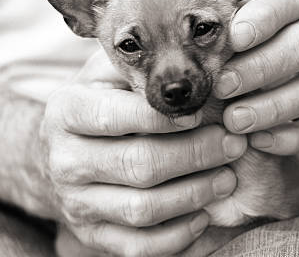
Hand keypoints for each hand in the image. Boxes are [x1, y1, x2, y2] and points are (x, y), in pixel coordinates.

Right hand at [39, 51, 246, 255]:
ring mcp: (77, 203)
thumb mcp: (111, 74)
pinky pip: (138, 245)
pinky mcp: (93, 235)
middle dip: (196, 155)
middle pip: (139, 164)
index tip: (204, 111)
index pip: (117, 115)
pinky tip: (203, 214)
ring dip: (195, 194)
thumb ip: (140, 66)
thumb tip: (193, 60)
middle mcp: (65, 160)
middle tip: (234, 144)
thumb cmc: (104, 103)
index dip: (165, 117)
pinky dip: (177, 235)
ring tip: (228, 177)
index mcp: (67, 111)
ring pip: (143, 209)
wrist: (67, 151)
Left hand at [213, 0, 298, 154]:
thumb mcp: (250, 0)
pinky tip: (259, 141)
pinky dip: (295, 138)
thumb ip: (229, 10)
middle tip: (222, 87)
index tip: (233, 38)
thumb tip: (187, 40)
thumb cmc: (262, 17)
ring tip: (234, 121)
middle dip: (263, 67)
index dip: (265, 17)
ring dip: (276, 107)